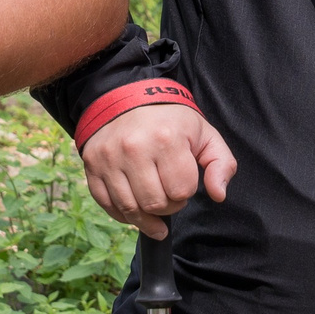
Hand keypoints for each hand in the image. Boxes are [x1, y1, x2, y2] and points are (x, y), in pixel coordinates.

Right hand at [81, 104, 236, 238]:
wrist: (128, 98)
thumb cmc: (171, 120)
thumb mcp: (205, 134)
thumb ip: (221, 164)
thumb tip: (218, 195)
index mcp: (166, 139)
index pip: (181, 191)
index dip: (186, 192)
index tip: (183, 181)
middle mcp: (134, 149)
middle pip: (155, 204)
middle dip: (168, 205)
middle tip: (169, 192)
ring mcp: (110, 158)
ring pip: (131, 209)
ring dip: (147, 215)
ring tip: (155, 206)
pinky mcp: (92, 165)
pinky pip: (107, 205)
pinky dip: (123, 214)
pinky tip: (136, 211)